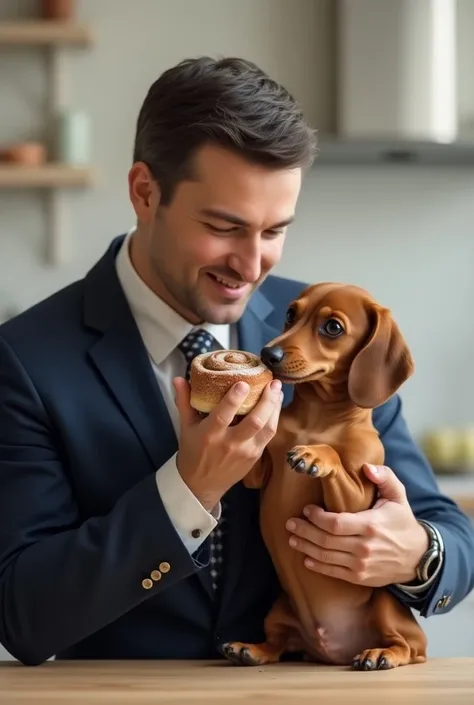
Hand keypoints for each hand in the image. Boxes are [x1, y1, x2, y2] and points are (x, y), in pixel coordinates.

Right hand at [173, 376, 282, 510]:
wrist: (200, 485)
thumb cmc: (193, 452)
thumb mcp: (186, 427)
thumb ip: (184, 401)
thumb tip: (178, 379)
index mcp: (209, 435)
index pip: (223, 415)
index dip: (234, 399)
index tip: (244, 383)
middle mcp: (230, 444)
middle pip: (254, 421)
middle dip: (266, 401)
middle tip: (273, 382)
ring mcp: (246, 451)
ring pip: (267, 428)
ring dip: (275, 408)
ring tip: (278, 390)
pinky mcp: (255, 456)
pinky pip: (269, 436)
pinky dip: (274, 419)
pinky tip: (276, 405)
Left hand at [286, 463, 428, 586]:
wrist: (418, 557)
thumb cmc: (403, 522)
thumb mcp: (399, 496)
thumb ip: (385, 477)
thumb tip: (366, 467)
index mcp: (370, 525)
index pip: (335, 523)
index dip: (316, 517)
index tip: (306, 509)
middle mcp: (364, 547)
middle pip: (325, 540)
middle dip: (304, 531)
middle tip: (290, 523)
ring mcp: (361, 564)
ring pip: (325, 557)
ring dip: (305, 547)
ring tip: (292, 539)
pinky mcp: (360, 577)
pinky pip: (333, 572)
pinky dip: (317, 566)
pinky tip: (306, 558)